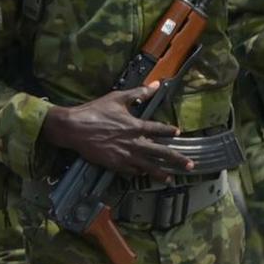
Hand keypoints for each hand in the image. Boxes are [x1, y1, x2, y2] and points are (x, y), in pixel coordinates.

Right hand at [41, 84, 189, 178]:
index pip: (159, 130)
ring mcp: (125, 155)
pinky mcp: (114, 163)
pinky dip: (138, 172)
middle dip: (177, 159)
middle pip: (161, 153)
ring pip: (148, 166)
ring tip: (170, 178)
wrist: (74, 128)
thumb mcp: (117, 98)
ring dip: (161, 173)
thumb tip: (156, 84)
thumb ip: (138, 93)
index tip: (178, 132)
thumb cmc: (94, 111)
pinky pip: (131, 171)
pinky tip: (143, 175)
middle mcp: (134, 142)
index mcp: (136, 125)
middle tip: (189, 165)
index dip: (169, 131)